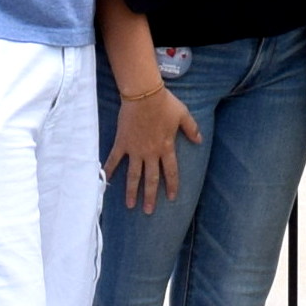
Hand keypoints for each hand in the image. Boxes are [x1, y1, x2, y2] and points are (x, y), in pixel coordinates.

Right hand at [106, 81, 203, 210]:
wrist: (144, 95)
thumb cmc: (164, 103)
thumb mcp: (183, 115)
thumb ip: (191, 129)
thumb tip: (199, 140)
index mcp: (166, 147)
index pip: (170, 172)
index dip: (171, 185)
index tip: (171, 198)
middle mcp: (151, 153)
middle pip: (151, 179)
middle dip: (150, 196)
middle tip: (148, 211)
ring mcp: (135, 150)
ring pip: (133, 175)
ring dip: (131, 191)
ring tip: (130, 205)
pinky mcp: (122, 143)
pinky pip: (115, 159)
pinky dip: (110, 169)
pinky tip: (106, 180)